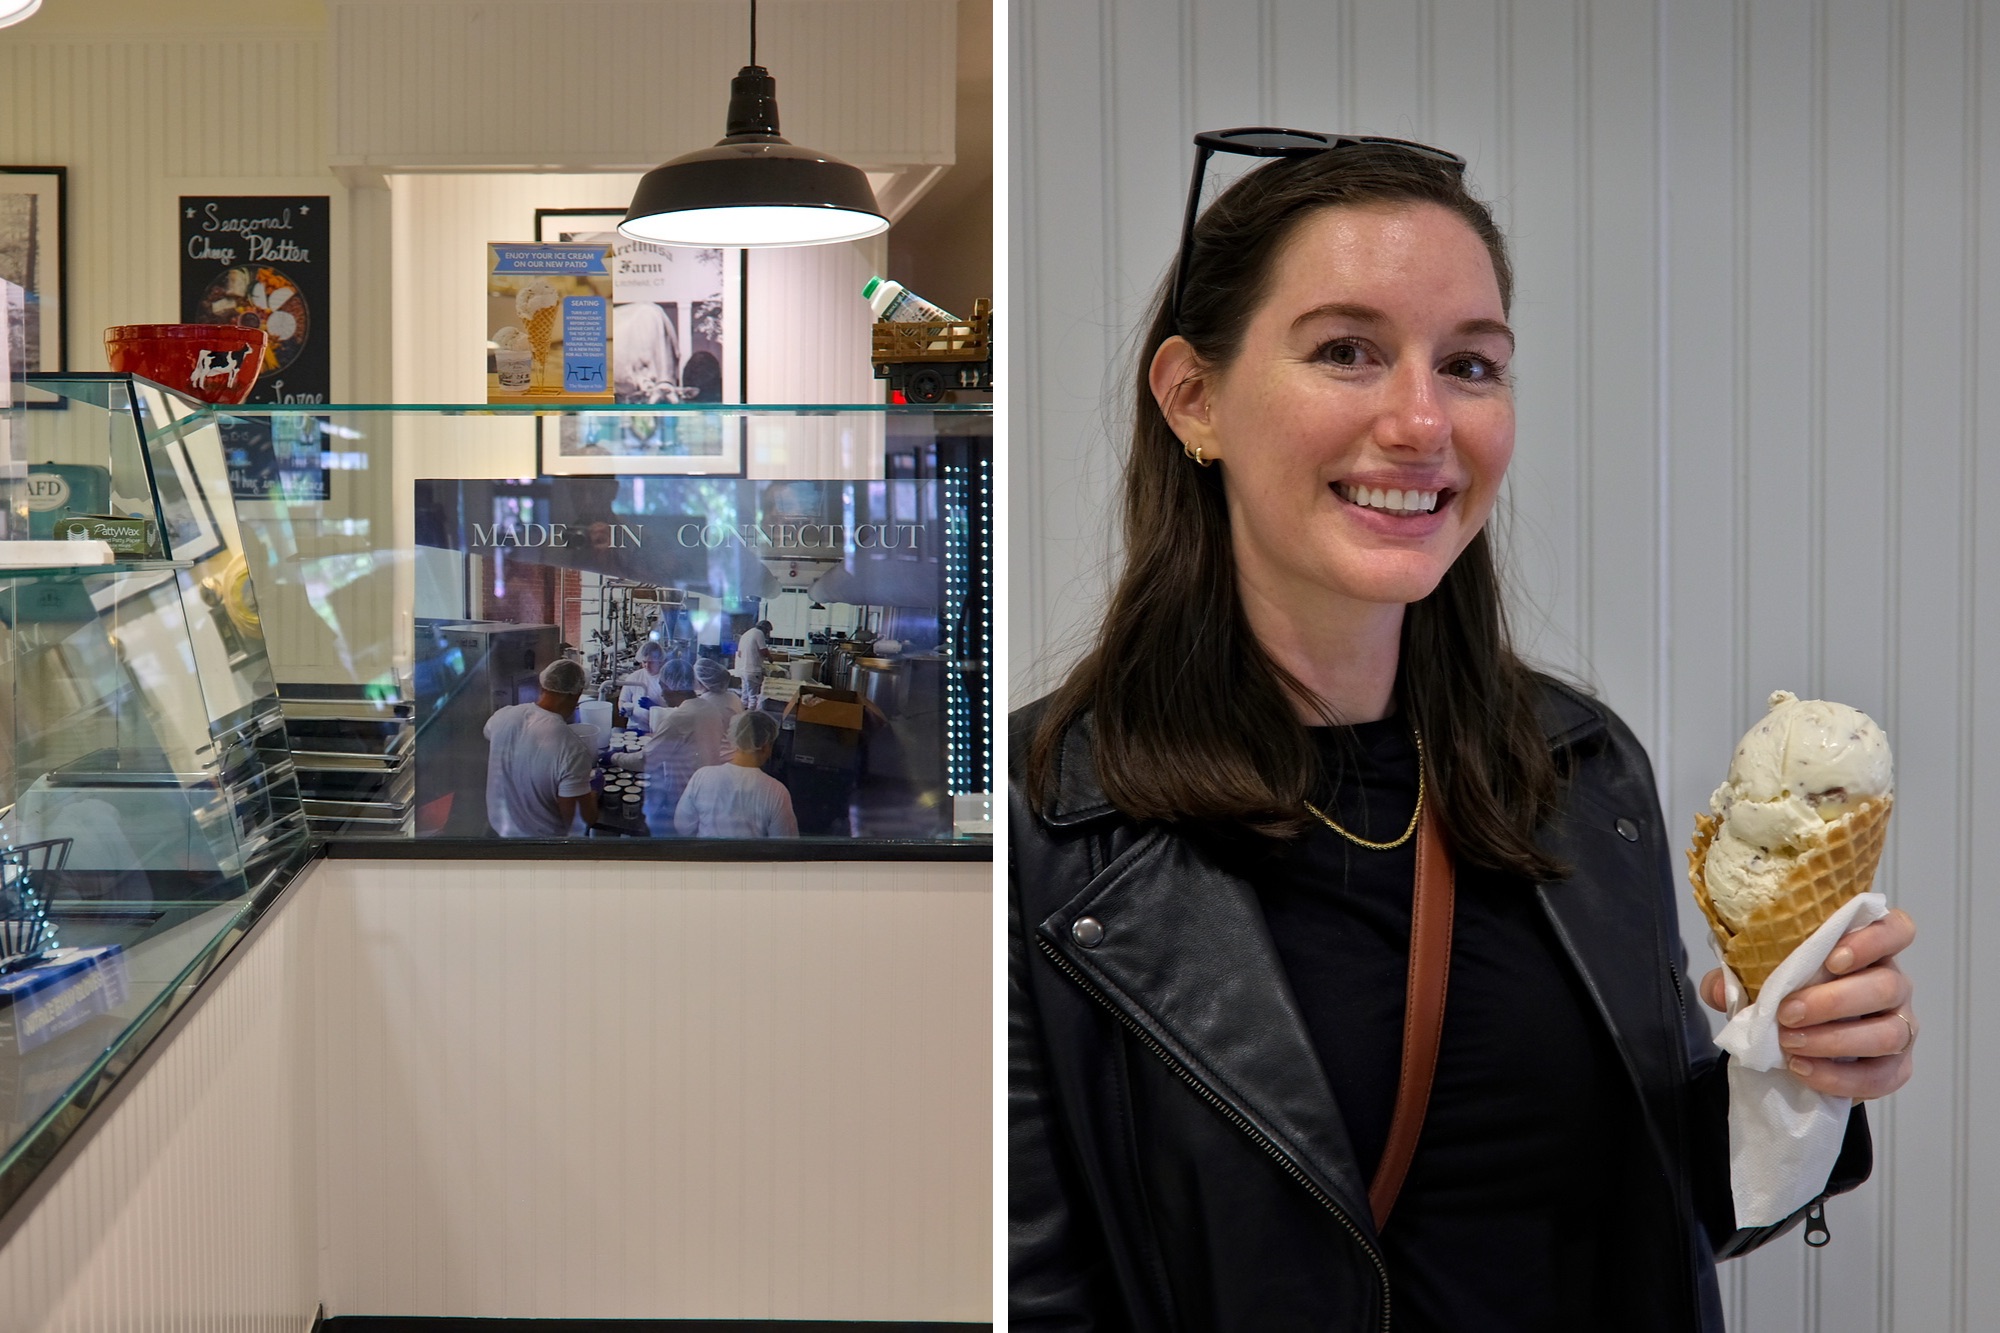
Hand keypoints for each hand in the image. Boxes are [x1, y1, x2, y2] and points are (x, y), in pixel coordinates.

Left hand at [1700, 907, 1916, 1100]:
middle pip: (1888, 985)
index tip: (1833, 958)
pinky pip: (1882, 1075)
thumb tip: (1718, 988)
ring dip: (1836, 1040)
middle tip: (1788, 1013)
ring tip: (1791, 1044)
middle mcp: (1892, 984)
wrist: (1797, 1048)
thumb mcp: (1758, 980)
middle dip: (1834, 1001)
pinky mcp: (1897, 1066)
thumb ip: (1736, 977)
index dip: (1873, 939)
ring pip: (1890, 1032)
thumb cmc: (1789, 999)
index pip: (1896, 930)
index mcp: (1867, 951)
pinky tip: (1803, 1070)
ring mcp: (1900, 1026)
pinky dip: (1841, 1077)